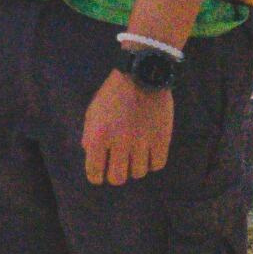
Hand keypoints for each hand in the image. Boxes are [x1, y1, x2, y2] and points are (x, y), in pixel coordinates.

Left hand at [81, 71, 172, 185]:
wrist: (142, 75)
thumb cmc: (113, 94)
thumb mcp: (93, 111)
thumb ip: (90, 135)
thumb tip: (91, 156)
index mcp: (99, 135)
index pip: (94, 171)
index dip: (95, 177)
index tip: (98, 177)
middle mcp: (120, 143)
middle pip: (118, 178)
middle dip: (115, 176)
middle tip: (117, 169)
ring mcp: (143, 142)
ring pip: (139, 173)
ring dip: (135, 168)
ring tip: (134, 157)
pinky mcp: (162, 139)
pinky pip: (157, 165)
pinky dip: (152, 163)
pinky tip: (148, 154)